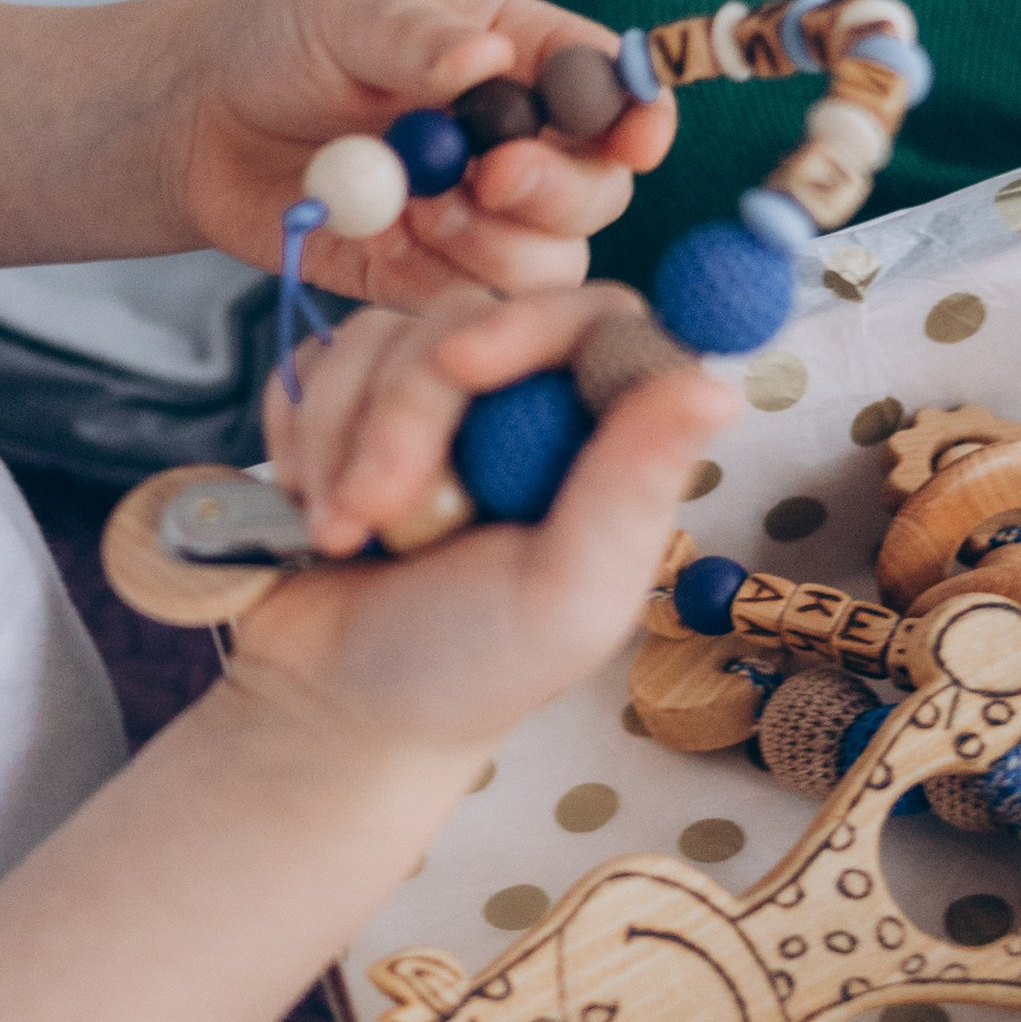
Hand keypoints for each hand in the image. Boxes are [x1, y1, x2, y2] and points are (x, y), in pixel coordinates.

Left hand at [168, 0, 672, 306]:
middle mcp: (519, 142)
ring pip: (552, 262)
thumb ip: (414, 38)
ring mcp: (481, 218)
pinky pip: (476, 309)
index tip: (634, 138)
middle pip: (600, 189)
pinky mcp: (433, 280)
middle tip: (489, 176)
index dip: (640, 114)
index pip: (615, 86)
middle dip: (558, 191)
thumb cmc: (280, 44)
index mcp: (521, 55)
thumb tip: (483, 59)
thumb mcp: (343, 15)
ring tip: (418, 206)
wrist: (200, 123)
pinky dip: (446, 289)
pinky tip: (390, 241)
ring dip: (498, 245)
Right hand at [234, 284, 737, 756]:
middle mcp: (523, 405)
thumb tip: (719, 385)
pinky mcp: (351, 402)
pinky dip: (301, 434)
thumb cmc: (466, 666)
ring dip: (343, 437)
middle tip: (379, 514)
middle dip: (407, 414)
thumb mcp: (566, 594)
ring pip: (378, 338)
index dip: (528, 324)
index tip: (464, 365)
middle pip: (465, 318)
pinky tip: (316, 508)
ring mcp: (433, 398)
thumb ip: (634, 486)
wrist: (329, 704)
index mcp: (602, 441)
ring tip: (346, 533)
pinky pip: (315, 361)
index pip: (592, 317)